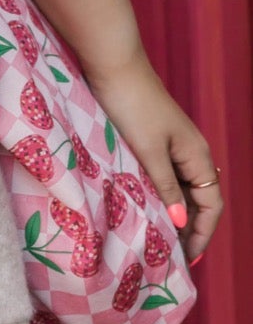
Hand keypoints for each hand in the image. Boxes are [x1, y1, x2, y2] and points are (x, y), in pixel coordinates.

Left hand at [83, 51, 224, 265]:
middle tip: (168, 256)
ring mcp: (172, 146)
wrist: (113, 64)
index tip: (185, 259)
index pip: (211, 206)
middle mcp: (191, 153)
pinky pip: (163, 176)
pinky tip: (142, 208)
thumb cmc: (131, 105)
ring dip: (171, 213)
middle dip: (187, 229)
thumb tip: (178, 221)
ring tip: (155, 239)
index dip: (201, 234)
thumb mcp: (148, 151)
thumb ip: (165, 186)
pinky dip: (158, 195)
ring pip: (180, 189)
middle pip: (198, 201)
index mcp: (198, 156)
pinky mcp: (152, 139)